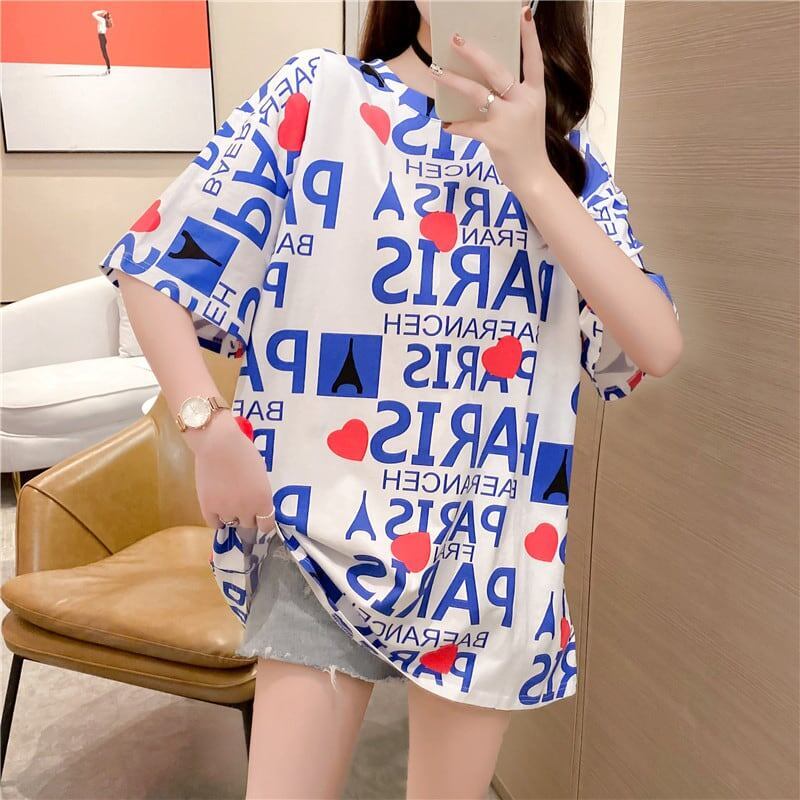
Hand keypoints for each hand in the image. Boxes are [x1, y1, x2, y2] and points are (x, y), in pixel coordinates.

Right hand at [190, 411, 274, 540]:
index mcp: (263, 501)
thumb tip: (256, 503)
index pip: (266, 525)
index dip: (263, 521)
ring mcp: (226, 511)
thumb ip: (260, 493)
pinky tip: (218, 509)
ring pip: (231, 523)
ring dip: (232, 515)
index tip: (260, 518)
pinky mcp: (207, 508)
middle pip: (249, 525)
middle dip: (247, 516)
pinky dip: (217, 518)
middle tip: (243, 504)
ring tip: (229, 501)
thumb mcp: (261, 474)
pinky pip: (214, 523)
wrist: (218, 444)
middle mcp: (246, 510)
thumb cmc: (243, 452)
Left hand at [431, 5, 554, 198]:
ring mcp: (510, 119)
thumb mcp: (528, 116)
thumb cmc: (527, 145)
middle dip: (475, 54)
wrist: (534, 177)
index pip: (534, 59)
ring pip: (478, 93)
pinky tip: (447, 125)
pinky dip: (457, 126)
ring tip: (437, 71)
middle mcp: (524, 102)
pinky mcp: (496, 137)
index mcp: (535, 94)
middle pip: (498, 71)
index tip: (523, 13)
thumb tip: (485, 84)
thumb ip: (513, 99)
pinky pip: (470, 126)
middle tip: (456, 39)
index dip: (529, 36)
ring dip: (455, 81)